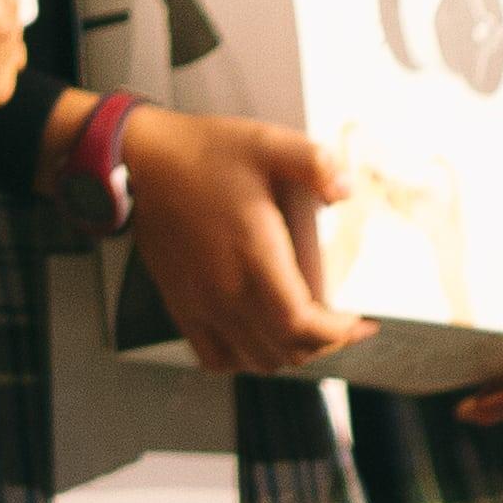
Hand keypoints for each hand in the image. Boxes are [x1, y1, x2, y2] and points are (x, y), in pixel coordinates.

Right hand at [108, 108, 370, 376]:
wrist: (142, 161)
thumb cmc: (205, 153)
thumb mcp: (267, 143)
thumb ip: (315, 163)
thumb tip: (346, 190)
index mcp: (253, 256)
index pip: (301, 324)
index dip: (337, 334)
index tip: (360, 323)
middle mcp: (226, 290)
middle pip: (285, 350)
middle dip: (323, 344)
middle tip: (341, 325)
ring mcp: (200, 303)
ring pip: (254, 360)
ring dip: (287, 354)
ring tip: (304, 333)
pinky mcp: (180, 305)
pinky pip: (214, 357)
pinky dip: (243, 359)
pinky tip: (256, 339)